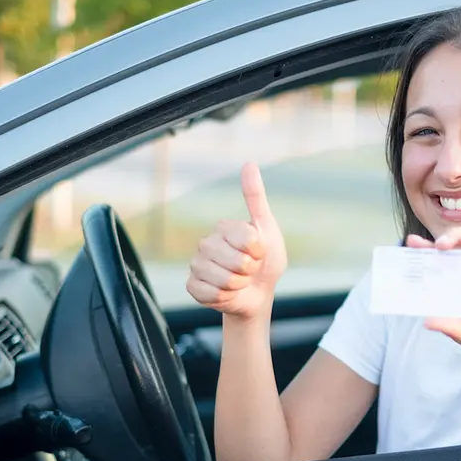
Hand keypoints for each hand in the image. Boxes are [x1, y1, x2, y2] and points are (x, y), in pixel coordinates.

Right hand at [186, 163, 286, 319]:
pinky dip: (223, 297)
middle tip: (249, 270)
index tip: (260, 253)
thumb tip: (249, 163)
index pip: (244, 238)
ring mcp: (197, 264)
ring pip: (219, 278)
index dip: (258, 251)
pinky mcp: (192, 286)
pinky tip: (226, 293)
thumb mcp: (267, 228)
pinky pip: (206, 292)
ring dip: (237, 285)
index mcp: (224, 227)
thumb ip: (256, 198)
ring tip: (239, 282)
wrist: (259, 293)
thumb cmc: (266, 261)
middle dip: (248, 270)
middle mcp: (206, 243)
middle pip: (231, 260)